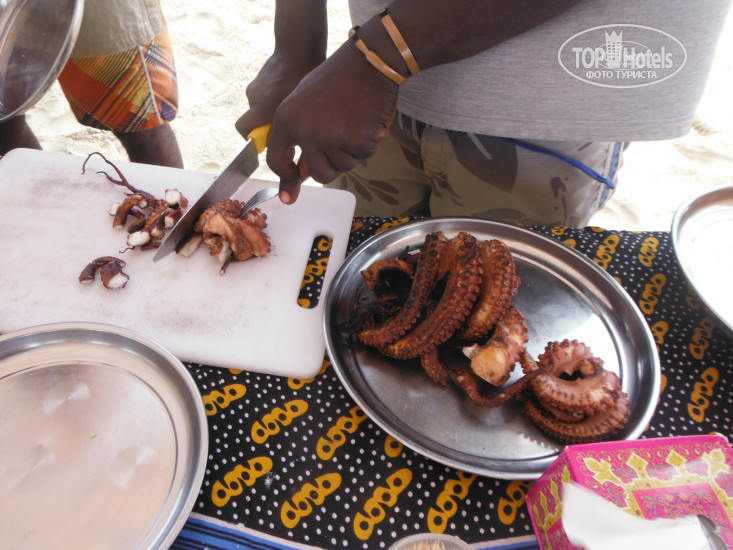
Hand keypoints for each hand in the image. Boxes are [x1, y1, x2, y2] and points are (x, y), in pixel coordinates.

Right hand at [235, 50, 322, 138]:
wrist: (299, 47)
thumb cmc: (305, 78)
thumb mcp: (302, 109)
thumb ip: (291, 130)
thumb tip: (287, 150)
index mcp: (263, 107)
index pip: (243, 130)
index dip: (253, 140)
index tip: (269, 142)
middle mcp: (255, 97)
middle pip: (252, 123)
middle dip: (265, 128)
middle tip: (284, 126)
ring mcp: (255, 87)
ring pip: (259, 110)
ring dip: (271, 113)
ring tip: (290, 105)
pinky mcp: (258, 80)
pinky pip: (263, 97)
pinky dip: (272, 100)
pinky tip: (288, 94)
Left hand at [267, 41, 398, 203]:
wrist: (368, 62)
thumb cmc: (337, 78)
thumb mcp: (306, 102)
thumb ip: (299, 137)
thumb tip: (299, 175)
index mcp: (286, 120)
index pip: (276, 161)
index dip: (286, 177)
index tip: (291, 188)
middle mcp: (306, 132)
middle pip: (318, 174)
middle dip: (331, 166)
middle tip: (341, 142)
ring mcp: (332, 139)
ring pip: (342, 167)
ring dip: (351, 153)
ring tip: (354, 122)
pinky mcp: (357, 142)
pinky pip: (363, 157)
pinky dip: (368, 143)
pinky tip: (367, 120)